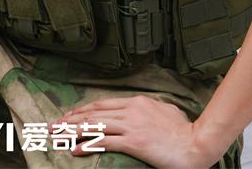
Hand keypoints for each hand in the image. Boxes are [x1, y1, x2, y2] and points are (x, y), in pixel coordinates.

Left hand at [49, 95, 216, 168]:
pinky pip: (105, 142)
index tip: (69, 116)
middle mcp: (130, 110)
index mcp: (136, 102)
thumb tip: (144, 107)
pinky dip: (88, 145)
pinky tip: (76, 149)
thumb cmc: (184, 130)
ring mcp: (131, 125)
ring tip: (58, 135)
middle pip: (94, 113)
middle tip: (54, 125)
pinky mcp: (134, 141)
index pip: (102, 104)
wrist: (196, 142)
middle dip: (71, 119)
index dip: (83, 110)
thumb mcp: (165, 110)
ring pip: (95, 125)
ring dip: (73, 131)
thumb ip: (150, 107)